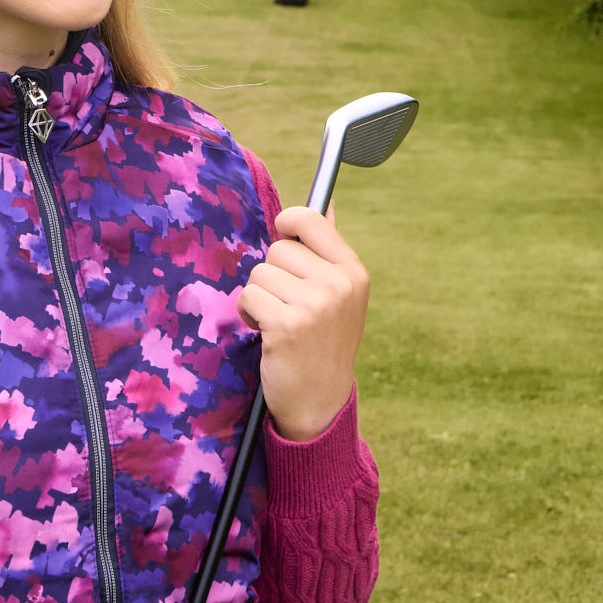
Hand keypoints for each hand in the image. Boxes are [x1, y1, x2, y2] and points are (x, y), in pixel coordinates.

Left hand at [236, 204, 369, 442]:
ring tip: (278, 321)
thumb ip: (328, 249)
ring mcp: (316, 304)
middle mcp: (339, 284)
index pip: (310, 219)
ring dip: (259, 297)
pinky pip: (249, 296)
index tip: (283, 237)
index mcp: (353, 271)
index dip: (288, 223)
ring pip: (259, 273)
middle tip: (287, 304)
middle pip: (278, 249)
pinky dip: (249, 314)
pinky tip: (267, 333)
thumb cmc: (322, 340)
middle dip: (273, 275)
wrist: (319, 400)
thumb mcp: (339, 293)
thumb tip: (325, 202)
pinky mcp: (288, 324)